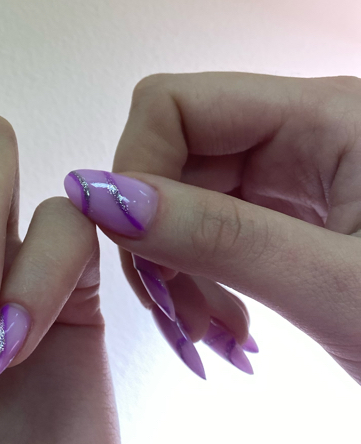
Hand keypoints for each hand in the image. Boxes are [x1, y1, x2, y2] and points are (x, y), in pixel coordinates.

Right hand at [64, 72, 360, 384]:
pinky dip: (207, 283)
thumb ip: (218, 239)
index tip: (129, 251)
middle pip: (175, 155)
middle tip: (179, 322)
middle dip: (157, 238)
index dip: (135, 169)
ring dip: (179, 271)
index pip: (175, 103)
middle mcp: (307, 131)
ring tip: (213, 340)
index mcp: (327, 115)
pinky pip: (220, 233)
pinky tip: (229, 332)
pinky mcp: (301, 215)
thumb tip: (105, 198)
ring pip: (188, 200)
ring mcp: (303, 174)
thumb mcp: (339, 289)